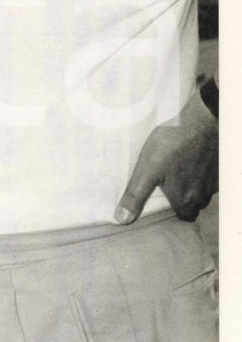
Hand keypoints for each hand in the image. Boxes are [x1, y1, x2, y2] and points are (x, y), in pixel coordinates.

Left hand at [116, 90, 217, 223]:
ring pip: (203, 192)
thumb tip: (122, 219)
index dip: (174, 213)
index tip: (163, 204)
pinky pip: (210, 177)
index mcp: (186, 200)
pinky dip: (201, 173)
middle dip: (183, 201)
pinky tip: (190, 161)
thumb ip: (135, 196)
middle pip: (194, 206)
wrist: (200, 122)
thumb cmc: (172, 146)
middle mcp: (203, 195)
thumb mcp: (146, 170)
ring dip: (192, 186)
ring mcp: (214, 181)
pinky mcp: (219, 167)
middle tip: (169, 188)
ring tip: (178, 174)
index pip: (183, 217)